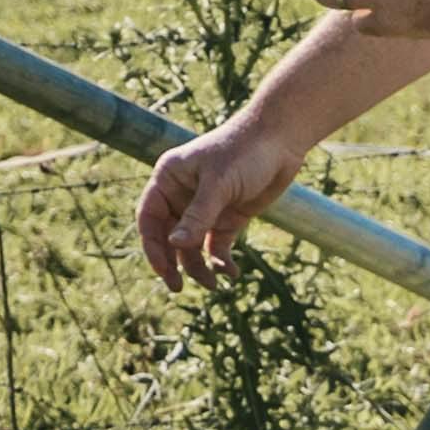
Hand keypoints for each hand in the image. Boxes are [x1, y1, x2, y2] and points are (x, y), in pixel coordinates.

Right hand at [134, 116, 294, 285]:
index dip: (152, 245)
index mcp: (168, 179)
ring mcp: (205, 207)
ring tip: (214, 285)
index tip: (163, 271)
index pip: (149, 217)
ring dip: (199, 266)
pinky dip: (221, 261)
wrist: (279, 141)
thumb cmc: (242, 152)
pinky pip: (217, 244)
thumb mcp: (218, 184)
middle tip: (177, 287)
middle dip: (173, 262)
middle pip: (168, 235)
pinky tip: (232, 272)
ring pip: (192, 245)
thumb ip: (197, 216)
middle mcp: (182, 194)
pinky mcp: (229, 216)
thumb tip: (175, 246)